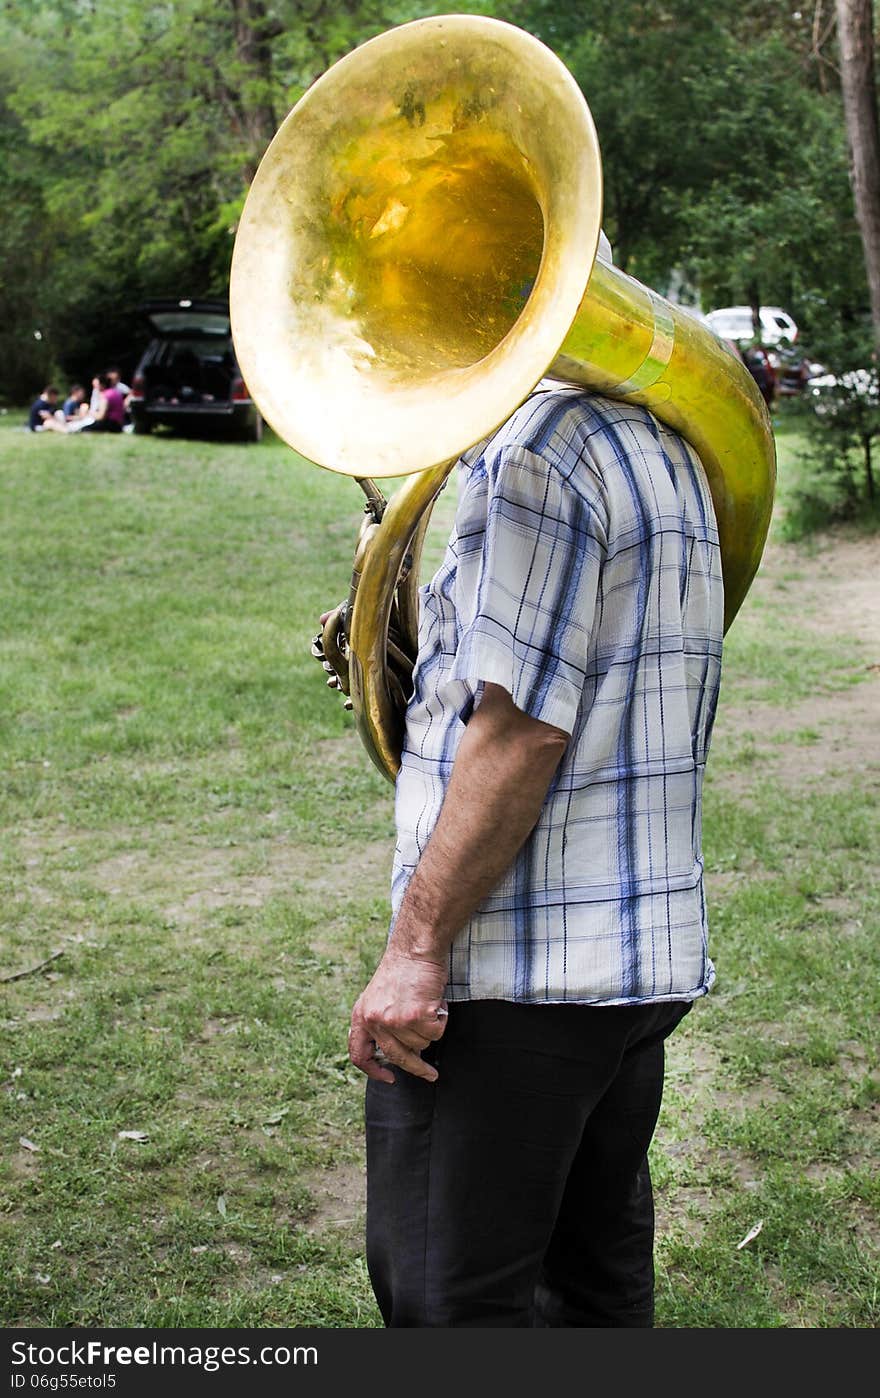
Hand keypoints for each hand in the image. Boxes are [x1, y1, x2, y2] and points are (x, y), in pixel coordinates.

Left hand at [348, 946, 447, 1083]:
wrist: (414, 949)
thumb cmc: (402, 971)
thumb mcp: (378, 997)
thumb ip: (379, 1022)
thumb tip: (394, 1052)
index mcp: (361, 1016)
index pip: (359, 1054)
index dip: (373, 1071)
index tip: (389, 1077)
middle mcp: (375, 1021)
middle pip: (397, 1057)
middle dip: (416, 1068)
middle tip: (430, 1074)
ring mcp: (395, 1020)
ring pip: (421, 1044)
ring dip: (430, 1028)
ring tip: (428, 1004)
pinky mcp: (416, 1016)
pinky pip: (435, 1033)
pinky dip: (441, 1020)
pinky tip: (436, 1002)